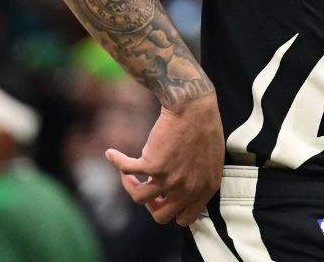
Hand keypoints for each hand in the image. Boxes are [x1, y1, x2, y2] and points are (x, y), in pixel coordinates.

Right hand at [105, 92, 224, 225]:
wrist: (193, 105)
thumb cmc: (204, 125)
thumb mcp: (211, 158)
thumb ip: (197, 177)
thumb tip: (178, 187)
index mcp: (206, 188)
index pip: (186, 218)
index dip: (172, 210)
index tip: (164, 199)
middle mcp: (188, 188)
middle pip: (161, 216)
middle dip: (152, 205)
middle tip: (148, 188)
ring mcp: (170, 179)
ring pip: (140, 198)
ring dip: (130, 186)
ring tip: (129, 173)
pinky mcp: (152, 165)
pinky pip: (127, 169)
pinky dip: (117, 161)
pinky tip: (112, 153)